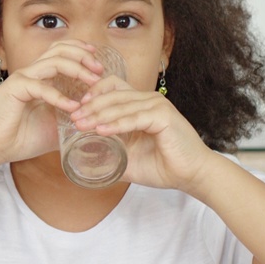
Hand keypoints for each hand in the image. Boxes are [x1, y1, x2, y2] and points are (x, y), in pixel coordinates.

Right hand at [0, 41, 105, 172]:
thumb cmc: (20, 138)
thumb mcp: (54, 127)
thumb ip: (71, 120)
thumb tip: (95, 124)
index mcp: (39, 78)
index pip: (62, 52)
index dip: (82, 52)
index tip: (100, 64)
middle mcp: (31, 73)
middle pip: (60, 49)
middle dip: (83, 55)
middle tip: (100, 70)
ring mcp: (22, 79)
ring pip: (54, 61)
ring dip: (77, 69)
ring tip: (92, 82)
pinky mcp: (15, 89)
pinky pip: (41, 87)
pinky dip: (59, 96)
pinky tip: (72, 107)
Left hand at [68, 79, 218, 191]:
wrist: (192, 176)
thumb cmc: (164, 167)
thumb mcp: (129, 158)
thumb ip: (110, 153)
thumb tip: (83, 161)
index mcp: (140, 105)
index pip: (113, 87)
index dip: (93, 93)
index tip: (76, 108)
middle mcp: (149, 100)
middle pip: (113, 94)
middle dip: (89, 106)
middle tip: (72, 118)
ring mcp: (157, 106)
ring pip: (121, 105)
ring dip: (98, 115)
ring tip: (81, 125)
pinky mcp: (164, 116)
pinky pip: (134, 118)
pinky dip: (116, 124)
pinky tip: (101, 130)